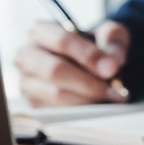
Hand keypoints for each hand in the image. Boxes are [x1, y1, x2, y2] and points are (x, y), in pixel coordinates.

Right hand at [15, 21, 130, 106]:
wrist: (91, 64)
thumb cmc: (97, 45)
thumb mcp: (109, 34)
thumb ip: (112, 40)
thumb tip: (112, 63)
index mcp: (42, 32)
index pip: (62, 41)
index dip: (88, 55)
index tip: (112, 68)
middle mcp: (28, 56)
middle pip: (55, 70)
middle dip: (89, 83)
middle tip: (116, 90)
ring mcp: (28, 82)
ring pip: (56, 94)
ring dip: (89, 99)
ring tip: (112, 98)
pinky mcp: (35, 104)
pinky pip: (58, 112)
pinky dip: (83, 111)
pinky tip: (101, 106)